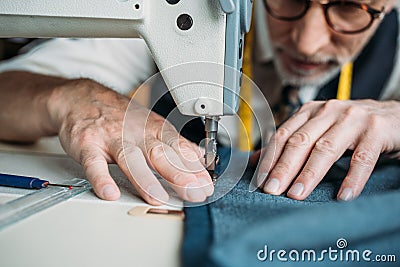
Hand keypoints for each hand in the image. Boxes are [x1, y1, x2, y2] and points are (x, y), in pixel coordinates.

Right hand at [49, 79, 212, 203]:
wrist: (83, 98)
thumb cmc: (122, 117)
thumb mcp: (152, 125)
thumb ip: (175, 144)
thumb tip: (200, 158)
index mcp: (154, 130)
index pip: (179, 149)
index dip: (194, 168)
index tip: (207, 186)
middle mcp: (137, 134)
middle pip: (160, 154)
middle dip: (179, 174)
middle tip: (194, 193)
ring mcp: (112, 139)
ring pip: (130, 159)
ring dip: (145, 179)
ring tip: (158, 198)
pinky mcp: (88, 145)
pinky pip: (94, 163)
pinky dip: (101, 178)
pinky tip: (109, 192)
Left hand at [254, 99, 399, 200]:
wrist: (395, 117)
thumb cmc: (353, 128)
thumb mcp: (320, 130)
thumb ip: (291, 143)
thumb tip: (256, 160)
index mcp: (311, 111)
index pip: (283, 135)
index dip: (270, 158)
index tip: (259, 179)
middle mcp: (329, 111)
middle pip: (300, 141)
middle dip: (283, 168)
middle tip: (272, 190)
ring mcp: (353, 119)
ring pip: (325, 148)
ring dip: (309, 174)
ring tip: (297, 194)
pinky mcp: (376, 130)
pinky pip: (361, 158)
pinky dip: (351, 178)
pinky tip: (342, 195)